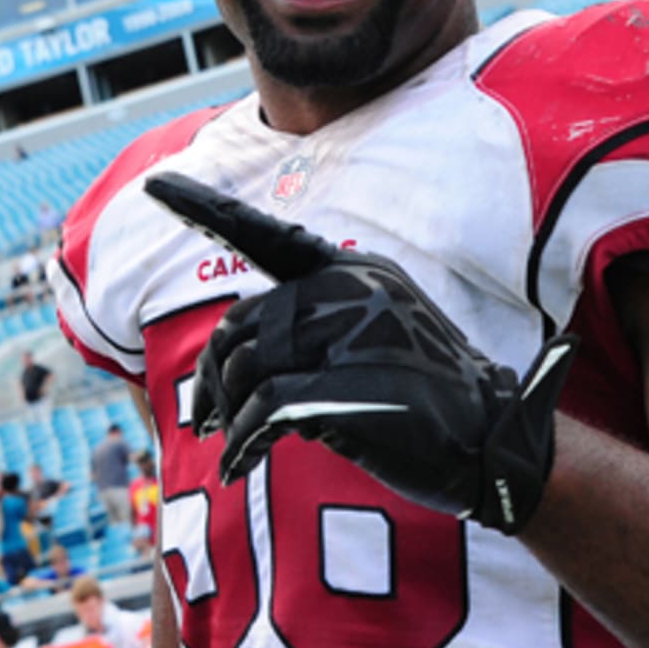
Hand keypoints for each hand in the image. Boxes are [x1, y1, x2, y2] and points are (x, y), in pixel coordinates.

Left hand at [144, 172, 576, 533]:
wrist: (492, 437)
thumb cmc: (426, 395)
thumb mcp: (376, 338)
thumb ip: (314, 329)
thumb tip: (233, 361)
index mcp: (355, 272)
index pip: (267, 237)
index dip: (206, 209)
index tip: (156, 183)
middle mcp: (349, 291)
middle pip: (243, 323)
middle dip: (214, 375)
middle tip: (205, 417)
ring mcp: (350, 335)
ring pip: (247, 365)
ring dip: (229, 413)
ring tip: (234, 443)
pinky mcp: (346, 386)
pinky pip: (263, 409)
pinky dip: (241, 442)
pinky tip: (239, 464)